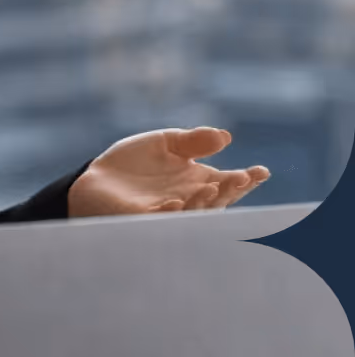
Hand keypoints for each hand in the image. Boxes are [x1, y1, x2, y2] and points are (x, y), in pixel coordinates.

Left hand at [67, 127, 269, 216]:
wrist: (95, 179)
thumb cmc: (132, 164)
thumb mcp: (164, 143)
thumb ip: (193, 141)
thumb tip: (225, 136)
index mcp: (197, 181)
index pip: (229, 183)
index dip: (247, 179)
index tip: (260, 172)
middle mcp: (189, 200)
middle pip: (218, 200)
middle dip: (231, 191)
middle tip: (241, 179)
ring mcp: (168, 212)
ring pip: (194, 213)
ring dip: (205, 202)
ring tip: (212, 186)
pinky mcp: (143, 219)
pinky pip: (161, 220)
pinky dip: (170, 212)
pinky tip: (174, 202)